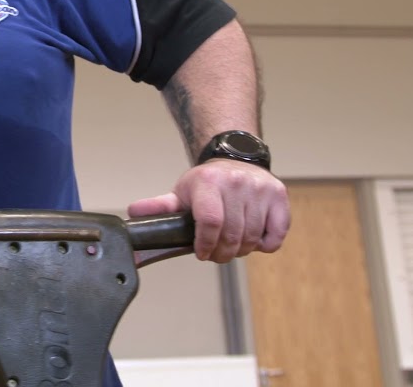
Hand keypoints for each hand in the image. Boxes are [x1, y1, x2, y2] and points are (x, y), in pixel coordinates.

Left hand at [128, 160, 289, 262]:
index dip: (206, 244)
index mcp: (208, 182)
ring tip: (231, 245)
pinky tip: (253, 237)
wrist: (236, 160)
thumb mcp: (181, 193)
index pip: (210, 222)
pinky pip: (275, 235)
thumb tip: (132, 214)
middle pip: (232, 235)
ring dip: (241, 250)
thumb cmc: (206, 184)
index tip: (201, 252)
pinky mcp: (279, 196)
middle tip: (215, 253)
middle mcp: (236, 182)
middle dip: (221, 253)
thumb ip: (159, 207)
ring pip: (252, 238)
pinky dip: (264, 244)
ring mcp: (260, 188)